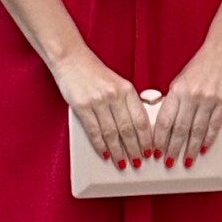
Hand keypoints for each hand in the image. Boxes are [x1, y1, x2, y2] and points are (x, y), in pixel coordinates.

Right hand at [52, 49, 152, 169]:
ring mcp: (98, 101)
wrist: (71, 59)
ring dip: (118, 152)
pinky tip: (104, 154)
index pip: (141, 119)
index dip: (146, 139)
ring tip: (123, 163)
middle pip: (128, 129)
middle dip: (134, 149)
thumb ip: (127, 101)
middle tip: (138, 162)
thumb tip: (137, 128)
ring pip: (111, 134)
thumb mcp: (117, 83)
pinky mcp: (82, 106)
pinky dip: (100, 146)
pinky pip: (94, 131)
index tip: (150, 151)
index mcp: (127, 89)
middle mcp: (114, 95)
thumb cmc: (94, 72)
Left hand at [149, 40, 221, 168]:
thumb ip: (173, 101)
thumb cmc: (200, 66)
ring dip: (191, 149)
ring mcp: (208, 99)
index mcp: (177, 90)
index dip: (159, 139)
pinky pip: (215, 125)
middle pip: (180, 129)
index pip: (165, 120)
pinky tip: (204, 148)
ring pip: (197, 130)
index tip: (156, 151)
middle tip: (169, 161)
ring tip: (187, 161)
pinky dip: (208, 139)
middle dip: (173, 148)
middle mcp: (192, 95)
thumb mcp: (179, 81)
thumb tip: (166, 124)